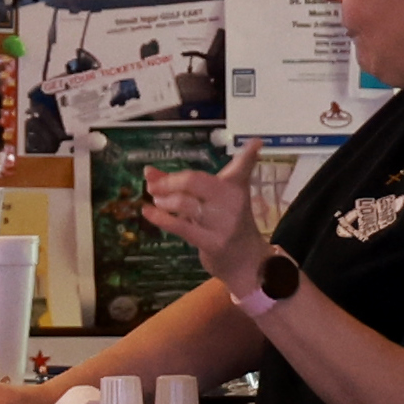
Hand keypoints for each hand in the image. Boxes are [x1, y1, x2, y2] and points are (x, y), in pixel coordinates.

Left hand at [141, 138, 269, 288]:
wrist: (245, 261)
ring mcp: (223, 222)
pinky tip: (147, 212)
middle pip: (194, 181)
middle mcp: (233, 201)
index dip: (248, 155)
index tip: (256, 142)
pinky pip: (180, 227)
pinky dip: (159, 218)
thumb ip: (181, 184)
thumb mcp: (210, 200)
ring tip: (157, 200)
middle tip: (154, 185)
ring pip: (184, 203)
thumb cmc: (224, 224)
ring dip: (164, 200)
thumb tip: (149, 172)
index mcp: (236, 187)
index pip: (243, 167)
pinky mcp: (213, 242)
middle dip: (168, 182)